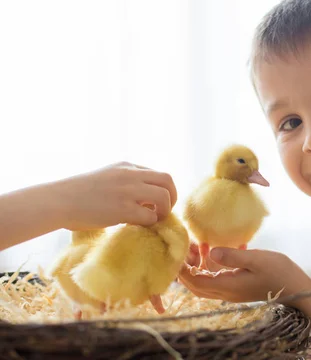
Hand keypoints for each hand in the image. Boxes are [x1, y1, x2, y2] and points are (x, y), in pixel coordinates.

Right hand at [58, 161, 176, 230]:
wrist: (57, 201)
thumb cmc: (78, 194)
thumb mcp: (106, 178)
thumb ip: (125, 183)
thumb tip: (145, 199)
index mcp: (127, 166)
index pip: (158, 174)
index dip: (162, 190)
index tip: (156, 203)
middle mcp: (130, 174)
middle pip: (168, 180)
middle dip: (172, 197)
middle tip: (163, 211)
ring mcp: (127, 191)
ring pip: (164, 197)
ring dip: (164, 211)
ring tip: (153, 220)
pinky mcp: (122, 208)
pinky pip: (150, 216)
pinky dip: (150, 223)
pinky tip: (139, 226)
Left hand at [178, 247, 310, 303]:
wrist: (295, 286)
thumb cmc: (277, 271)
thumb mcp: (255, 259)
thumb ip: (232, 256)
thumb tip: (210, 251)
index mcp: (227, 286)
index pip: (195, 282)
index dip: (182, 271)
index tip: (176, 253)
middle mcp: (226, 292)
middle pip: (197, 284)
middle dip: (186, 268)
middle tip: (184, 247)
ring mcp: (233, 290)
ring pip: (207, 280)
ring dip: (200, 264)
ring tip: (201, 243)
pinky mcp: (239, 285)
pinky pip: (219, 276)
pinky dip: (213, 264)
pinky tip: (220, 247)